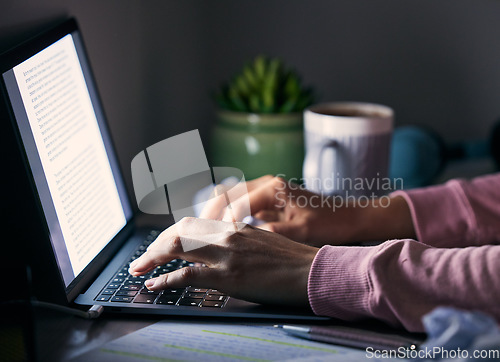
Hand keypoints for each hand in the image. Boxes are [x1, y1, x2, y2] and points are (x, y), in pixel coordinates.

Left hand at [129, 217, 318, 306]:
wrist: (312, 271)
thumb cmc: (292, 259)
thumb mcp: (263, 240)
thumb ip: (239, 239)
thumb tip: (219, 246)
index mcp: (235, 226)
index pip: (193, 224)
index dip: (170, 234)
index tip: (160, 246)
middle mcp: (228, 234)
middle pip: (179, 231)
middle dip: (155, 244)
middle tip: (142, 258)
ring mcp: (226, 253)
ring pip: (177, 246)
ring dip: (152, 257)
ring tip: (139, 269)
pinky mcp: (228, 276)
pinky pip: (187, 275)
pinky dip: (165, 279)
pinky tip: (155, 284)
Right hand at [200, 175, 415, 245]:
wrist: (351, 218)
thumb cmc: (331, 223)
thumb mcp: (302, 231)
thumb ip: (272, 232)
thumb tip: (242, 237)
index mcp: (273, 187)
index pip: (236, 203)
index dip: (223, 223)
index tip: (217, 241)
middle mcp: (266, 184)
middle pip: (224, 193)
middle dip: (209, 214)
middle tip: (198, 235)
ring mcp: (266, 191)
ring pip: (228, 197)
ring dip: (215, 214)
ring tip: (203, 234)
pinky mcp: (268, 200)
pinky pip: (238, 204)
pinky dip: (226, 216)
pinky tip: (221, 232)